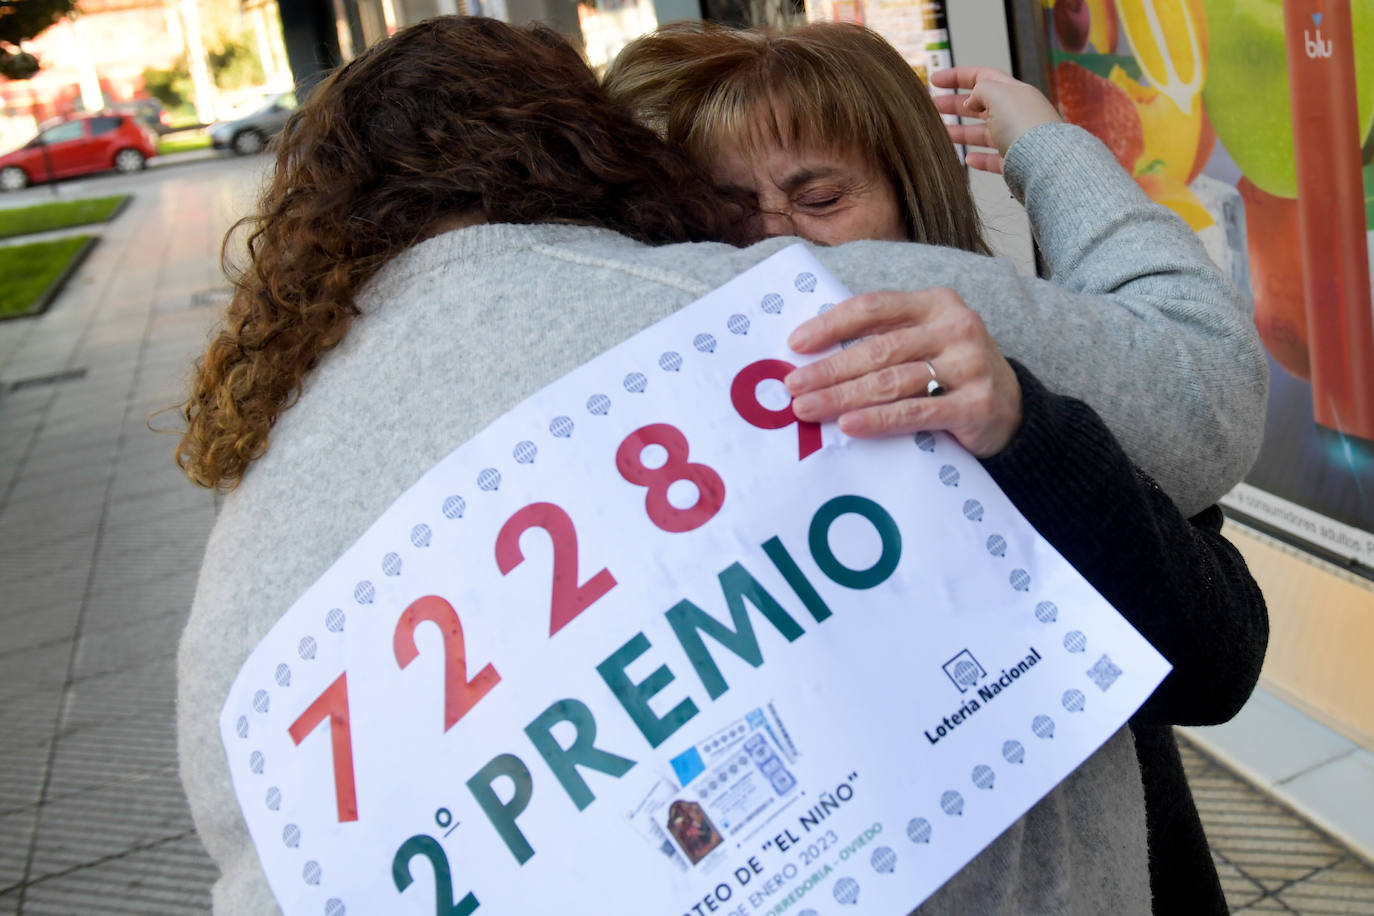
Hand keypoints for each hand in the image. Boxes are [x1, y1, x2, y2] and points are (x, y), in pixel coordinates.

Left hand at [784, 289, 1022, 457]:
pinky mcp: (977, 404)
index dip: (831, 325)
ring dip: (843, 397)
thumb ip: (883, 340)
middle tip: (792, 386)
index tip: (795, 344)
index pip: (874, 307)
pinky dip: (878, 420)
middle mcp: (956, 327)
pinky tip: (849, 426)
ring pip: (892, 381)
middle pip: (878, 349)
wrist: (1012, 411)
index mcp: (936, 303)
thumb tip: (812, 356)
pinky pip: (916, 413)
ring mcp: (970, 365)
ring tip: (808, 409)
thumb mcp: (925, 342)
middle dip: (828, 369)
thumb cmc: (952, 374)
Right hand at [930, 67, 1061, 173]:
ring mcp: (1016, 139)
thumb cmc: (1026, 126)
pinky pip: (993, 159)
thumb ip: (980, 90)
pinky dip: (979, 158)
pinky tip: (968, 159)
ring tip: (943, 133)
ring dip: (961, 131)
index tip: (936, 79)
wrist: (1046, 162)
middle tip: (934, 106)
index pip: (982, 76)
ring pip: (983, 133)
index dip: (957, 76)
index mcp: (1013, 92)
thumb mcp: (998, 94)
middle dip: (955, 104)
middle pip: (980, 105)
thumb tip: (971, 100)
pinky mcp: (1016, 163)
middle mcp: (1016, 113)